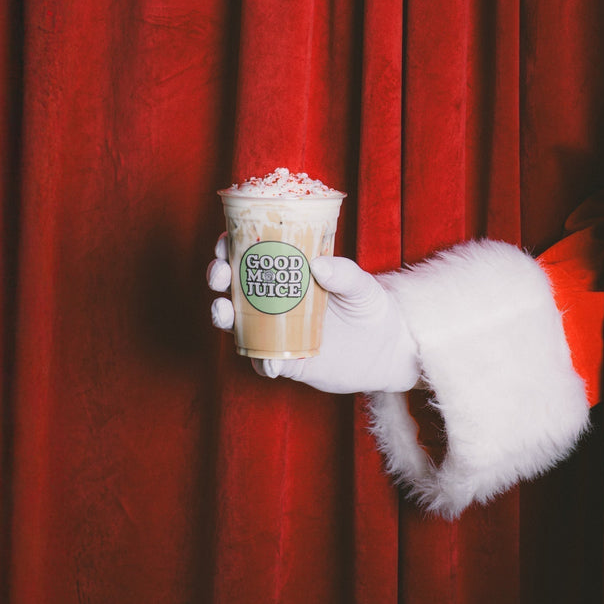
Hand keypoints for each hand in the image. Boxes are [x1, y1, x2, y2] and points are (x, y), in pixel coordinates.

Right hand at [207, 235, 420, 393]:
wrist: (387, 351)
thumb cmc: (371, 308)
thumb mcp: (362, 285)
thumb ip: (345, 273)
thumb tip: (318, 264)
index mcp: (285, 273)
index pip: (248, 254)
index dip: (229, 247)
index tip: (224, 242)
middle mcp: (272, 301)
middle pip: (231, 285)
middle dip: (217, 276)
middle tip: (220, 275)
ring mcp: (274, 331)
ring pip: (235, 323)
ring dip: (222, 315)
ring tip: (224, 311)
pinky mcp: (285, 361)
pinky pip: (263, 362)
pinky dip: (261, 361)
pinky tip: (268, 360)